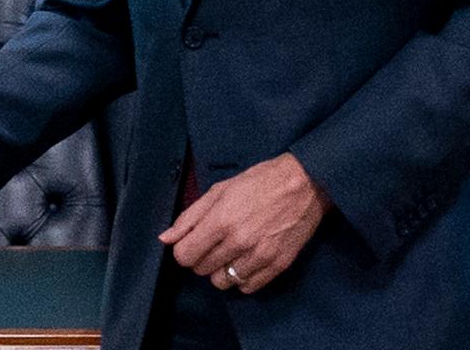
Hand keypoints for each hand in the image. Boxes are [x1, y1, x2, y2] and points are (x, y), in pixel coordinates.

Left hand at [158, 153, 330, 293]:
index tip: (192, 242)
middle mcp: (238, 242)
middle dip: (201, 258)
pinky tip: (246, 261)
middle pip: (201, 270)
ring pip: (222, 283)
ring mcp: (259, 256)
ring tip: (230, 253)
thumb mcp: (219, 190)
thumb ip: (190, 217)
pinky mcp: (278, 265)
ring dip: (221, 270)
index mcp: (221, 221)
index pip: (184, 256)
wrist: (304, 183)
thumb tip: (165, 239)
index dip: (184, 250)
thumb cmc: (258, 181)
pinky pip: (247, 288)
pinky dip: (242, 278)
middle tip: (213, 243)